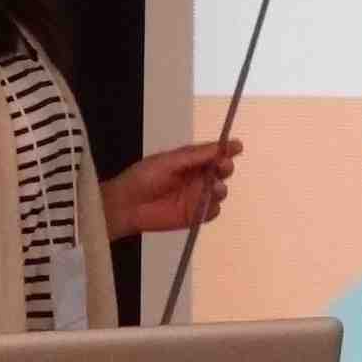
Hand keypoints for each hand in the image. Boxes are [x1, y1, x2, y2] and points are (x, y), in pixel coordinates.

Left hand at [104, 139, 241, 240]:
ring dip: (220, 189)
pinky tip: (204, 205)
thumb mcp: (169, 161)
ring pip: (220, 192)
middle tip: (222, 167)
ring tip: (212, 188)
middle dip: (225, 168)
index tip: (236, 147)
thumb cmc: (144, 177)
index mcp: (192, 161)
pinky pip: (212, 212)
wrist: (126, 205)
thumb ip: (196, 155)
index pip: (215, 154)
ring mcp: (197, 197)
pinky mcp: (194, 216)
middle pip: (222, 171)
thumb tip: (223, 146)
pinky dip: (212, 208)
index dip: (227, 150)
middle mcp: (198, 177)